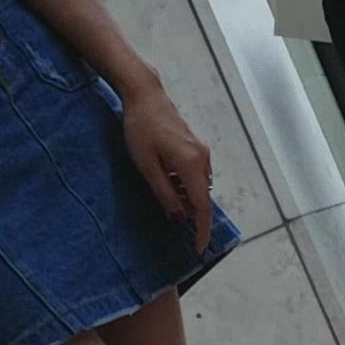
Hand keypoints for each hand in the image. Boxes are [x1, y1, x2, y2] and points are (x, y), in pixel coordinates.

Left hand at [119, 75, 214, 249]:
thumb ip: (165, 194)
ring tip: (165, 199)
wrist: (145, 96)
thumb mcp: (147, 167)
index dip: (202, 230)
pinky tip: (167, 181)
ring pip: (198, 186)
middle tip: (176, 226)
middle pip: (202, 198)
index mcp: (192, 166)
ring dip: (186, 198)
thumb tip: (179, 217)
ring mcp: (201, 151)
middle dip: (193, 215)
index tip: (199, 248)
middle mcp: (203, 159)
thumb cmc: (141, 130)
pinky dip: (185, 185)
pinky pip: (195, 174)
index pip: (203, 207)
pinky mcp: (196, 146)